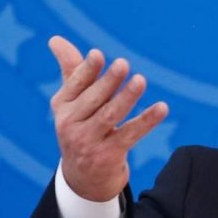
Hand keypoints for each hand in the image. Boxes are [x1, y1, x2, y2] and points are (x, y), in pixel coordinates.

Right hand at [48, 36, 168, 200]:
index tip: (98, 54)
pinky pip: (130, 134)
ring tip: (141, 80)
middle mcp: (70, 125)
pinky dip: (147, 121)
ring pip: (110, 116)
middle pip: (93, 99)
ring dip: (127, 98)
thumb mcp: (72, 102)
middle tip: (123, 64)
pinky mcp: (108, 156)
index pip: (75, 85)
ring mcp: (88, 142)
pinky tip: (162, 108)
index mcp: (62, 106)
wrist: (84, 178)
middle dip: (109, 82)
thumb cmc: (81, 129)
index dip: (87, 70)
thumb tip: (55, 39)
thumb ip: (71, 71)